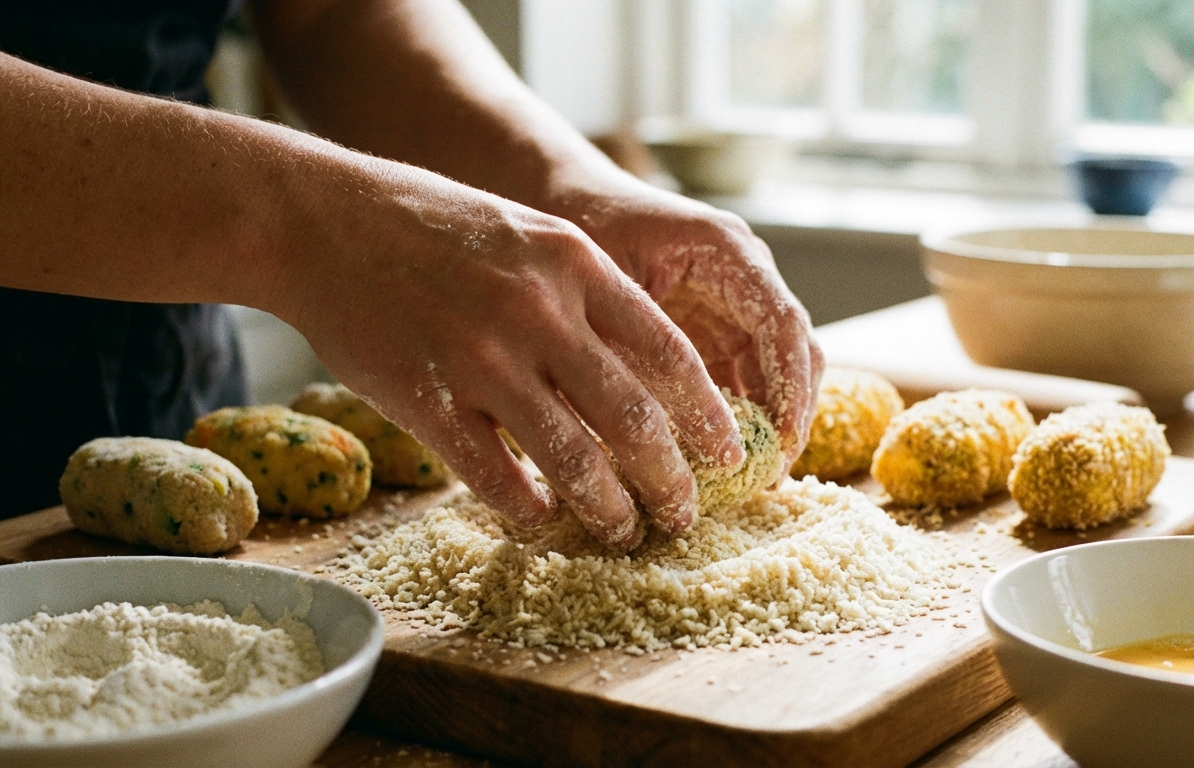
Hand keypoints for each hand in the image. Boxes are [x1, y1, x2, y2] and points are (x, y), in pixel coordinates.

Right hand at [272, 160, 743, 549]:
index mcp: (575, 266)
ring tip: (624, 530)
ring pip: (571, 458)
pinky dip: (527, 507)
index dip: (706, 414)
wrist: (323, 220)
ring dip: (608, 508)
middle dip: (671, 479)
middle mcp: (539, 313)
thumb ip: (587, 292)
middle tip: (685, 513)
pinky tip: (542, 519)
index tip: (727, 454)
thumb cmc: (433, 225)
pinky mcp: (426, 399)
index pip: (669, 354)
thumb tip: (644, 369)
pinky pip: (493, 474)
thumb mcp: (530, 233)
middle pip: (633, 418)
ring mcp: (481, 359)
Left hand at [546, 177, 823, 468]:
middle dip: (790, 414)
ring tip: (749, 479)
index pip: (781, 323)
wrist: (561, 194)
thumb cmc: (579, 227)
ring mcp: (738, 301)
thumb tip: (647, 428)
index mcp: (726, 251)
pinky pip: (746, 377)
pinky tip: (719, 459)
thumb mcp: (602, 286)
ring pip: (779, 370)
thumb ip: (633, 345)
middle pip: (796, 351)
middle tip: (770, 474)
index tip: (782, 439)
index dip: (790, 386)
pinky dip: (740, 417)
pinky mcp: (721, 326)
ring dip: (769, 422)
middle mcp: (747, 274)